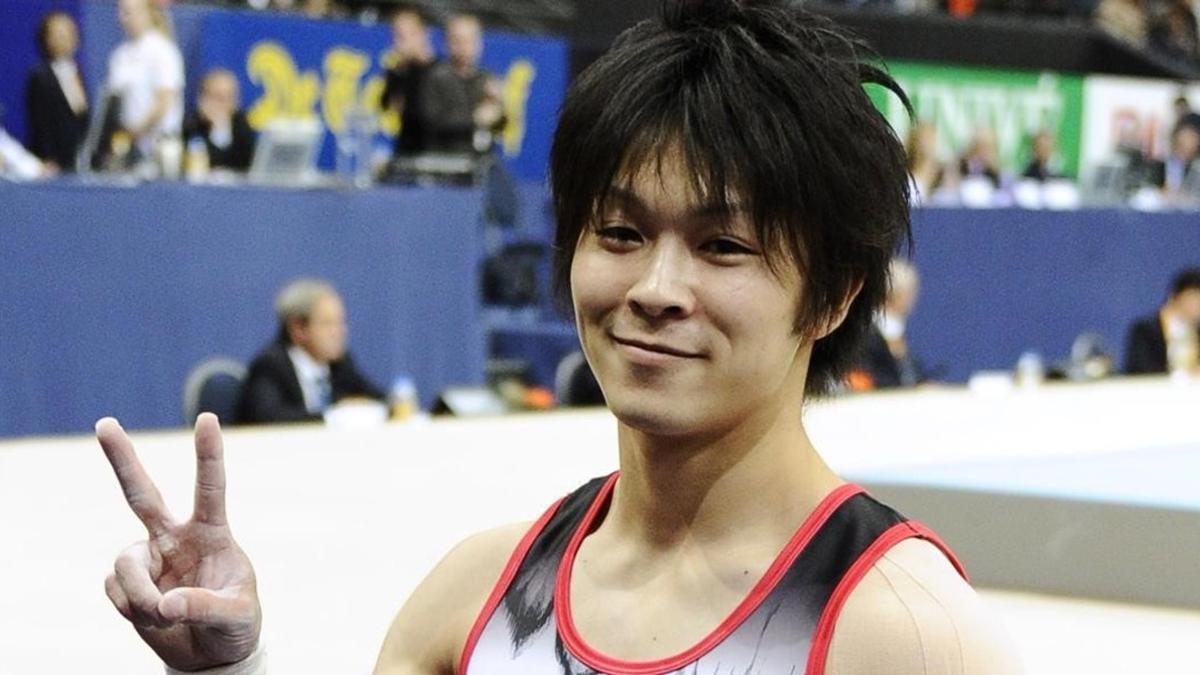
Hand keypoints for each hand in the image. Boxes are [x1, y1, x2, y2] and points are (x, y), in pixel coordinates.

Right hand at [97, 413, 260, 670]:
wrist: (210, 654)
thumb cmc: (235, 625)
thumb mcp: (236, 616)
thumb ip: (206, 607)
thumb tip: (165, 603)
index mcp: (211, 534)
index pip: (210, 489)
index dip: (208, 454)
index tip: (207, 418)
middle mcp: (175, 539)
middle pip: (142, 495)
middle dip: (122, 459)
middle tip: (104, 424)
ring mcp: (148, 559)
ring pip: (125, 563)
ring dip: (139, 596)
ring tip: (164, 615)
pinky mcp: (127, 584)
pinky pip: (114, 591)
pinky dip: (131, 611)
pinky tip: (153, 618)